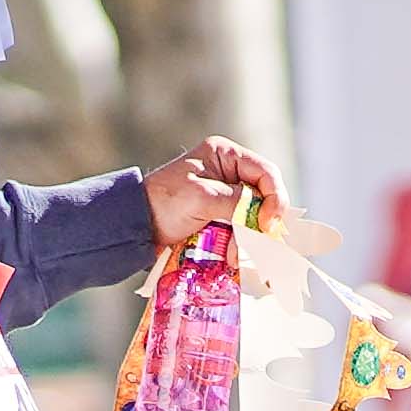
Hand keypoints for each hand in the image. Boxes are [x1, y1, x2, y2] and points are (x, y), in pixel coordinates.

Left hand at [148, 138, 280, 247]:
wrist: (136, 225)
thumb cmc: (164, 203)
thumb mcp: (203, 197)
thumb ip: (237, 202)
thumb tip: (265, 217)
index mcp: (225, 154)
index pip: (266, 172)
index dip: (275, 197)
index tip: (267, 223)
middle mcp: (229, 171)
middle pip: (264, 195)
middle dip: (262, 220)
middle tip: (259, 242)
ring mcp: (224, 194)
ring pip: (253, 216)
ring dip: (249, 237)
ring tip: (236, 255)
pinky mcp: (219, 215)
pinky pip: (240, 228)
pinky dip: (239, 243)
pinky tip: (231, 256)